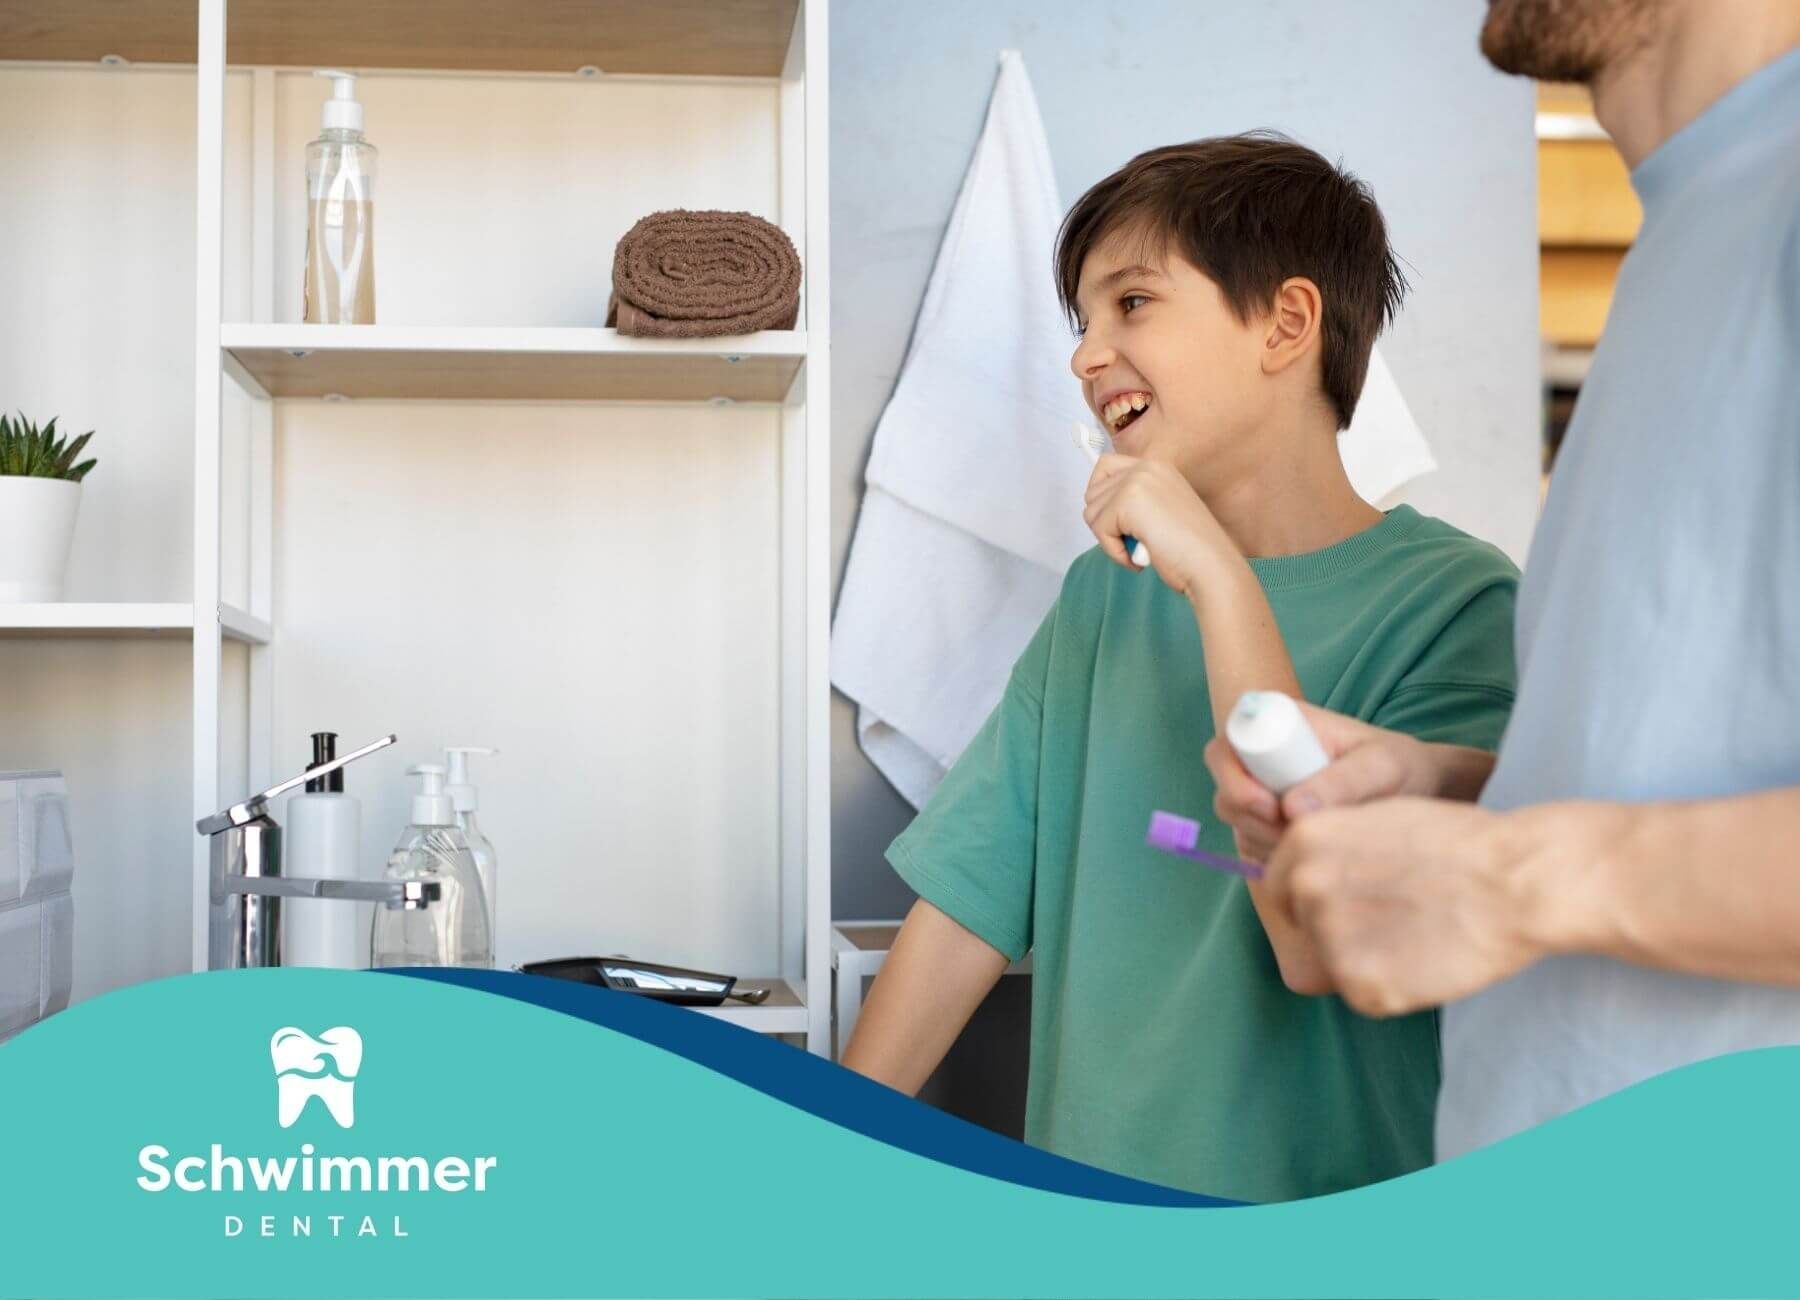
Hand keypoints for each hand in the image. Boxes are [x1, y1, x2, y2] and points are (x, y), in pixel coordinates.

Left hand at [1081, 453, 1233, 594]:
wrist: (1210, 565)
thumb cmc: (1191, 549)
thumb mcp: (1159, 512)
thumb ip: (1134, 501)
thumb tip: (1096, 507)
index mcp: (1156, 467)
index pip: (1105, 467)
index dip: (1102, 497)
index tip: (1114, 521)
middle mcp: (1146, 467)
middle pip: (1093, 492)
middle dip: (1105, 523)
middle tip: (1132, 541)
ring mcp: (1136, 481)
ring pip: (1091, 512)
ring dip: (1110, 539)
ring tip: (1139, 549)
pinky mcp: (1128, 501)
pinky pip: (1099, 529)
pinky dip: (1113, 551)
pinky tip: (1138, 558)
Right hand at [1202, 701, 1449, 861]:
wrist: (1419, 792)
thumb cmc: (1401, 767)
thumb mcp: (1382, 767)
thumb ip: (1343, 782)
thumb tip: (1291, 810)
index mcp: (1279, 724)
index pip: (1225, 747)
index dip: (1235, 781)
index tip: (1270, 808)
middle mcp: (1262, 757)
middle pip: (1225, 791)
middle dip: (1252, 821)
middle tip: (1295, 835)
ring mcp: (1263, 790)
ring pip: (1237, 823)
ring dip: (1267, 841)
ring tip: (1318, 841)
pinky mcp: (1270, 822)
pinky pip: (1252, 846)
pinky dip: (1275, 856)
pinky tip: (1312, 852)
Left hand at [1259, 797, 1598, 1015]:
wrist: (1516, 881)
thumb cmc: (1459, 844)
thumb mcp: (1377, 818)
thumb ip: (1330, 848)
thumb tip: (1300, 880)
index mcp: (1304, 839)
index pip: (1277, 886)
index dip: (1308, 900)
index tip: (1338, 906)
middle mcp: (1306, 887)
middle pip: (1299, 925)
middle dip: (1330, 930)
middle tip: (1384, 925)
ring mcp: (1331, 938)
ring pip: (1327, 962)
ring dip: (1361, 959)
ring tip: (1413, 939)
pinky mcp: (1362, 986)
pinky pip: (1361, 994)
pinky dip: (1389, 987)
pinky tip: (1425, 961)